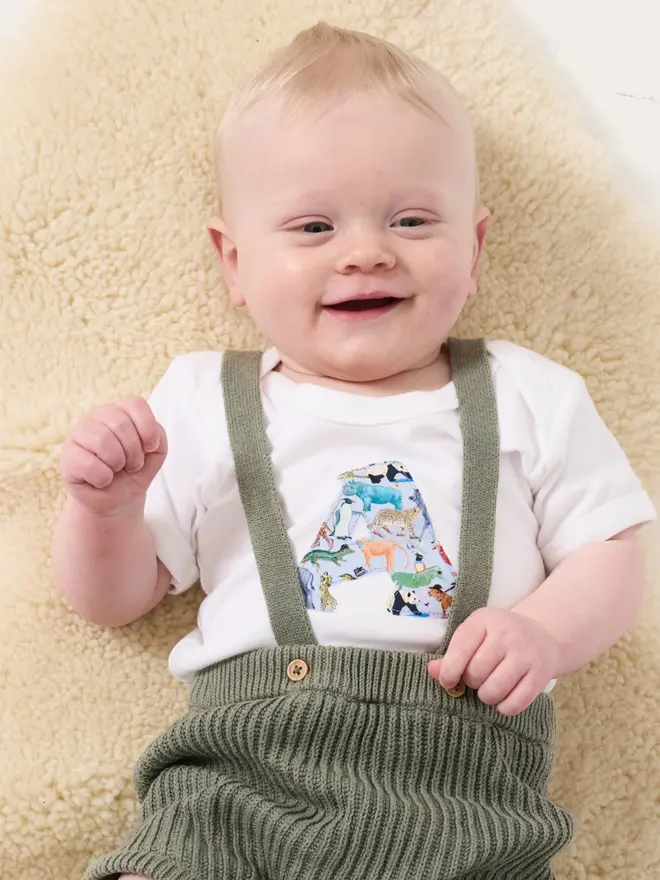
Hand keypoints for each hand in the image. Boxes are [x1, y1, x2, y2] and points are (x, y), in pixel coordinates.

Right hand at [59, 397, 166, 515]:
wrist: (117, 499)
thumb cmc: (134, 470)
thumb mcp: (156, 452)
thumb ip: (158, 435)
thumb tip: (146, 435)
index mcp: (118, 411)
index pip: (134, 404)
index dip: (147, 427)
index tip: (150, 447)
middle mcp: (96, 417)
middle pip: (120, 423)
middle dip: (134, 451)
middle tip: (132, 465)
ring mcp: (78, 434)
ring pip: (103, 440)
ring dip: (118, 464)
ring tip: (116, 470)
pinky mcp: (67, 457)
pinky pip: (89, 464)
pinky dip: (103, 478)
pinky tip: (101, 479)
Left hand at [428, 607, 560, 715]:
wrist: (541, 636)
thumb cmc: (498, 637)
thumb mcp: (475, 635)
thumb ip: (452, 653)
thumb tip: (432, 671)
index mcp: (485, 620)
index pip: (461, 648)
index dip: (449, 670)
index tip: (448, 681)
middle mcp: (507, 635)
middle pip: (476, 673)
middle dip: (471, 682)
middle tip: (477, 677)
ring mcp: (526, 655)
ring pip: (494, 690)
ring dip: (486, 696)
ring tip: (489, 687)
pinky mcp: (540, 676)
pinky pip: (515, 704)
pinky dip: (504, 707)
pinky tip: (503, 698)